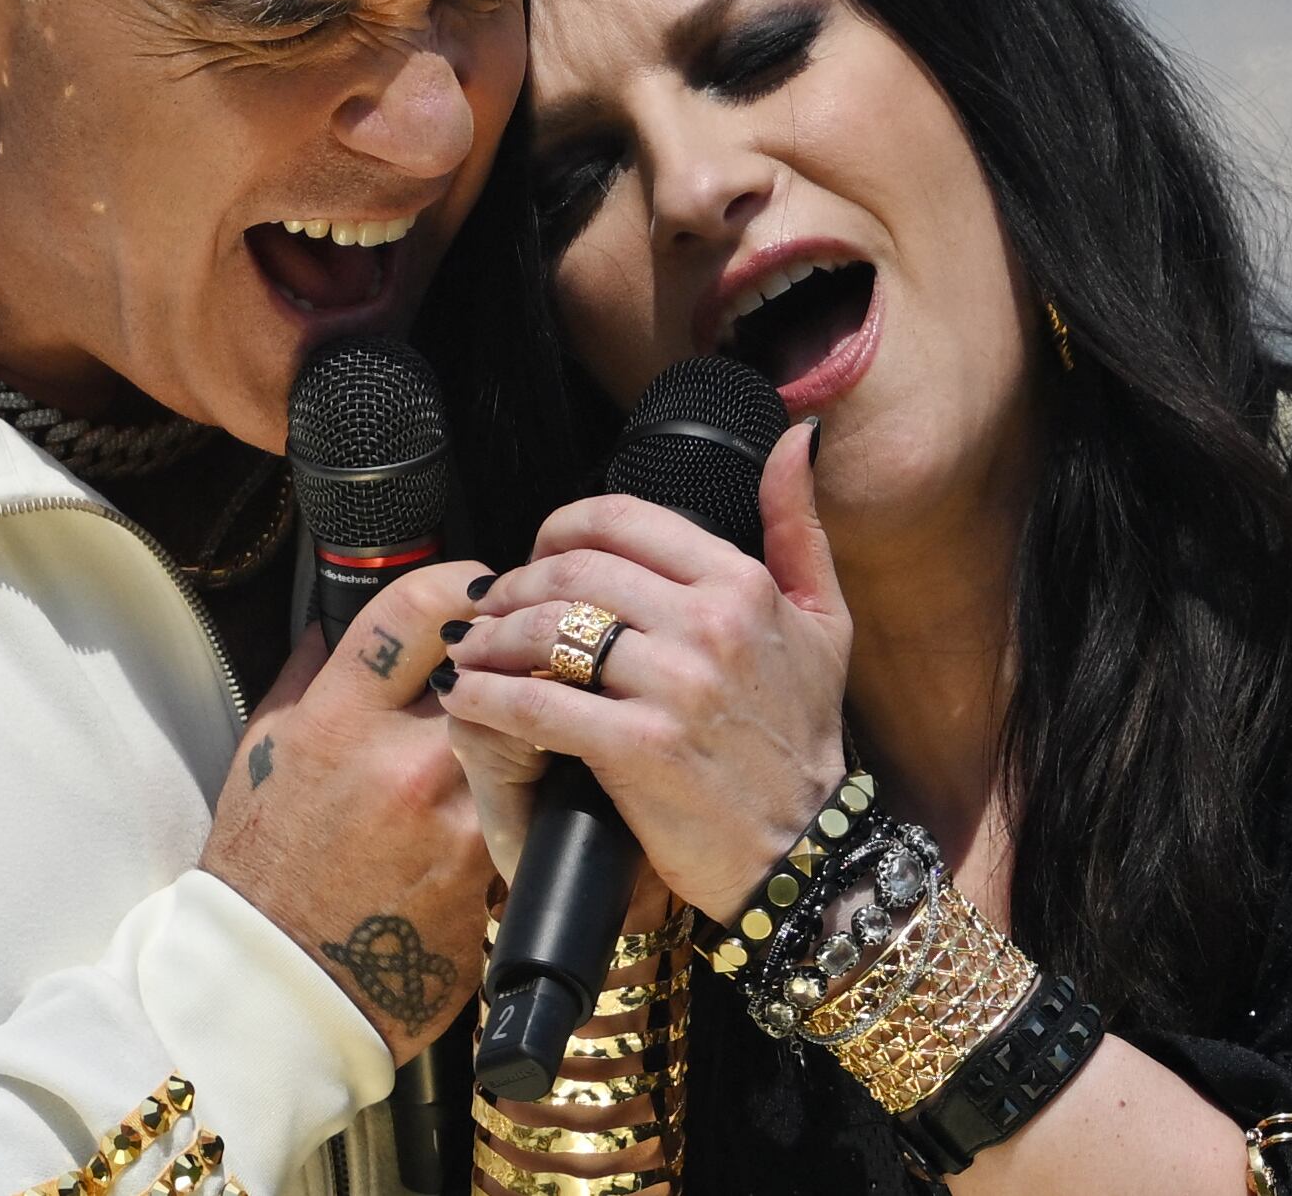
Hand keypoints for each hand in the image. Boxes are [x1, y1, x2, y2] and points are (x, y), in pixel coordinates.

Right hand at [199, 561, 496, 1063]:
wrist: (285, 981)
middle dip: (511, 652)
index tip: (480, 588)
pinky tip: (517, 796)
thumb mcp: (267, 750)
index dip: (463, 581)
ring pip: (523, 731)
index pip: (419, 606)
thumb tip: (337, 616)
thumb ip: (311, 674)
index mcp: (339, 718)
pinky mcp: (489, 869)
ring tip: (520, 723)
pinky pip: (528, 806)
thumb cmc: (268, 865)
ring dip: (528, 721)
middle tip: (517, 651)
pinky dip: (530, 793)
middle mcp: (401, 758)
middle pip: (494, 663)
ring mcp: (454, 816)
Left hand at [437, 421, 850, 924]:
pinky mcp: (638, 749)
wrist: (804, 852)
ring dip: (490, 637)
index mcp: (740, 583)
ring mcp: (674, 686)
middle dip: (514, 585)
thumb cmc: (801, 736)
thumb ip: (799, 524)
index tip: (535, 555)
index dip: (559, 529)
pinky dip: (487, 697)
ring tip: (469, 650)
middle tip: (488, 607)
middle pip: (571, 571)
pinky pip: (536, 704)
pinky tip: (466, 697)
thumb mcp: (825, 619)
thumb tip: (794, 439)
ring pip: (546, 631)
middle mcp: (708, 623)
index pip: (620, 520)